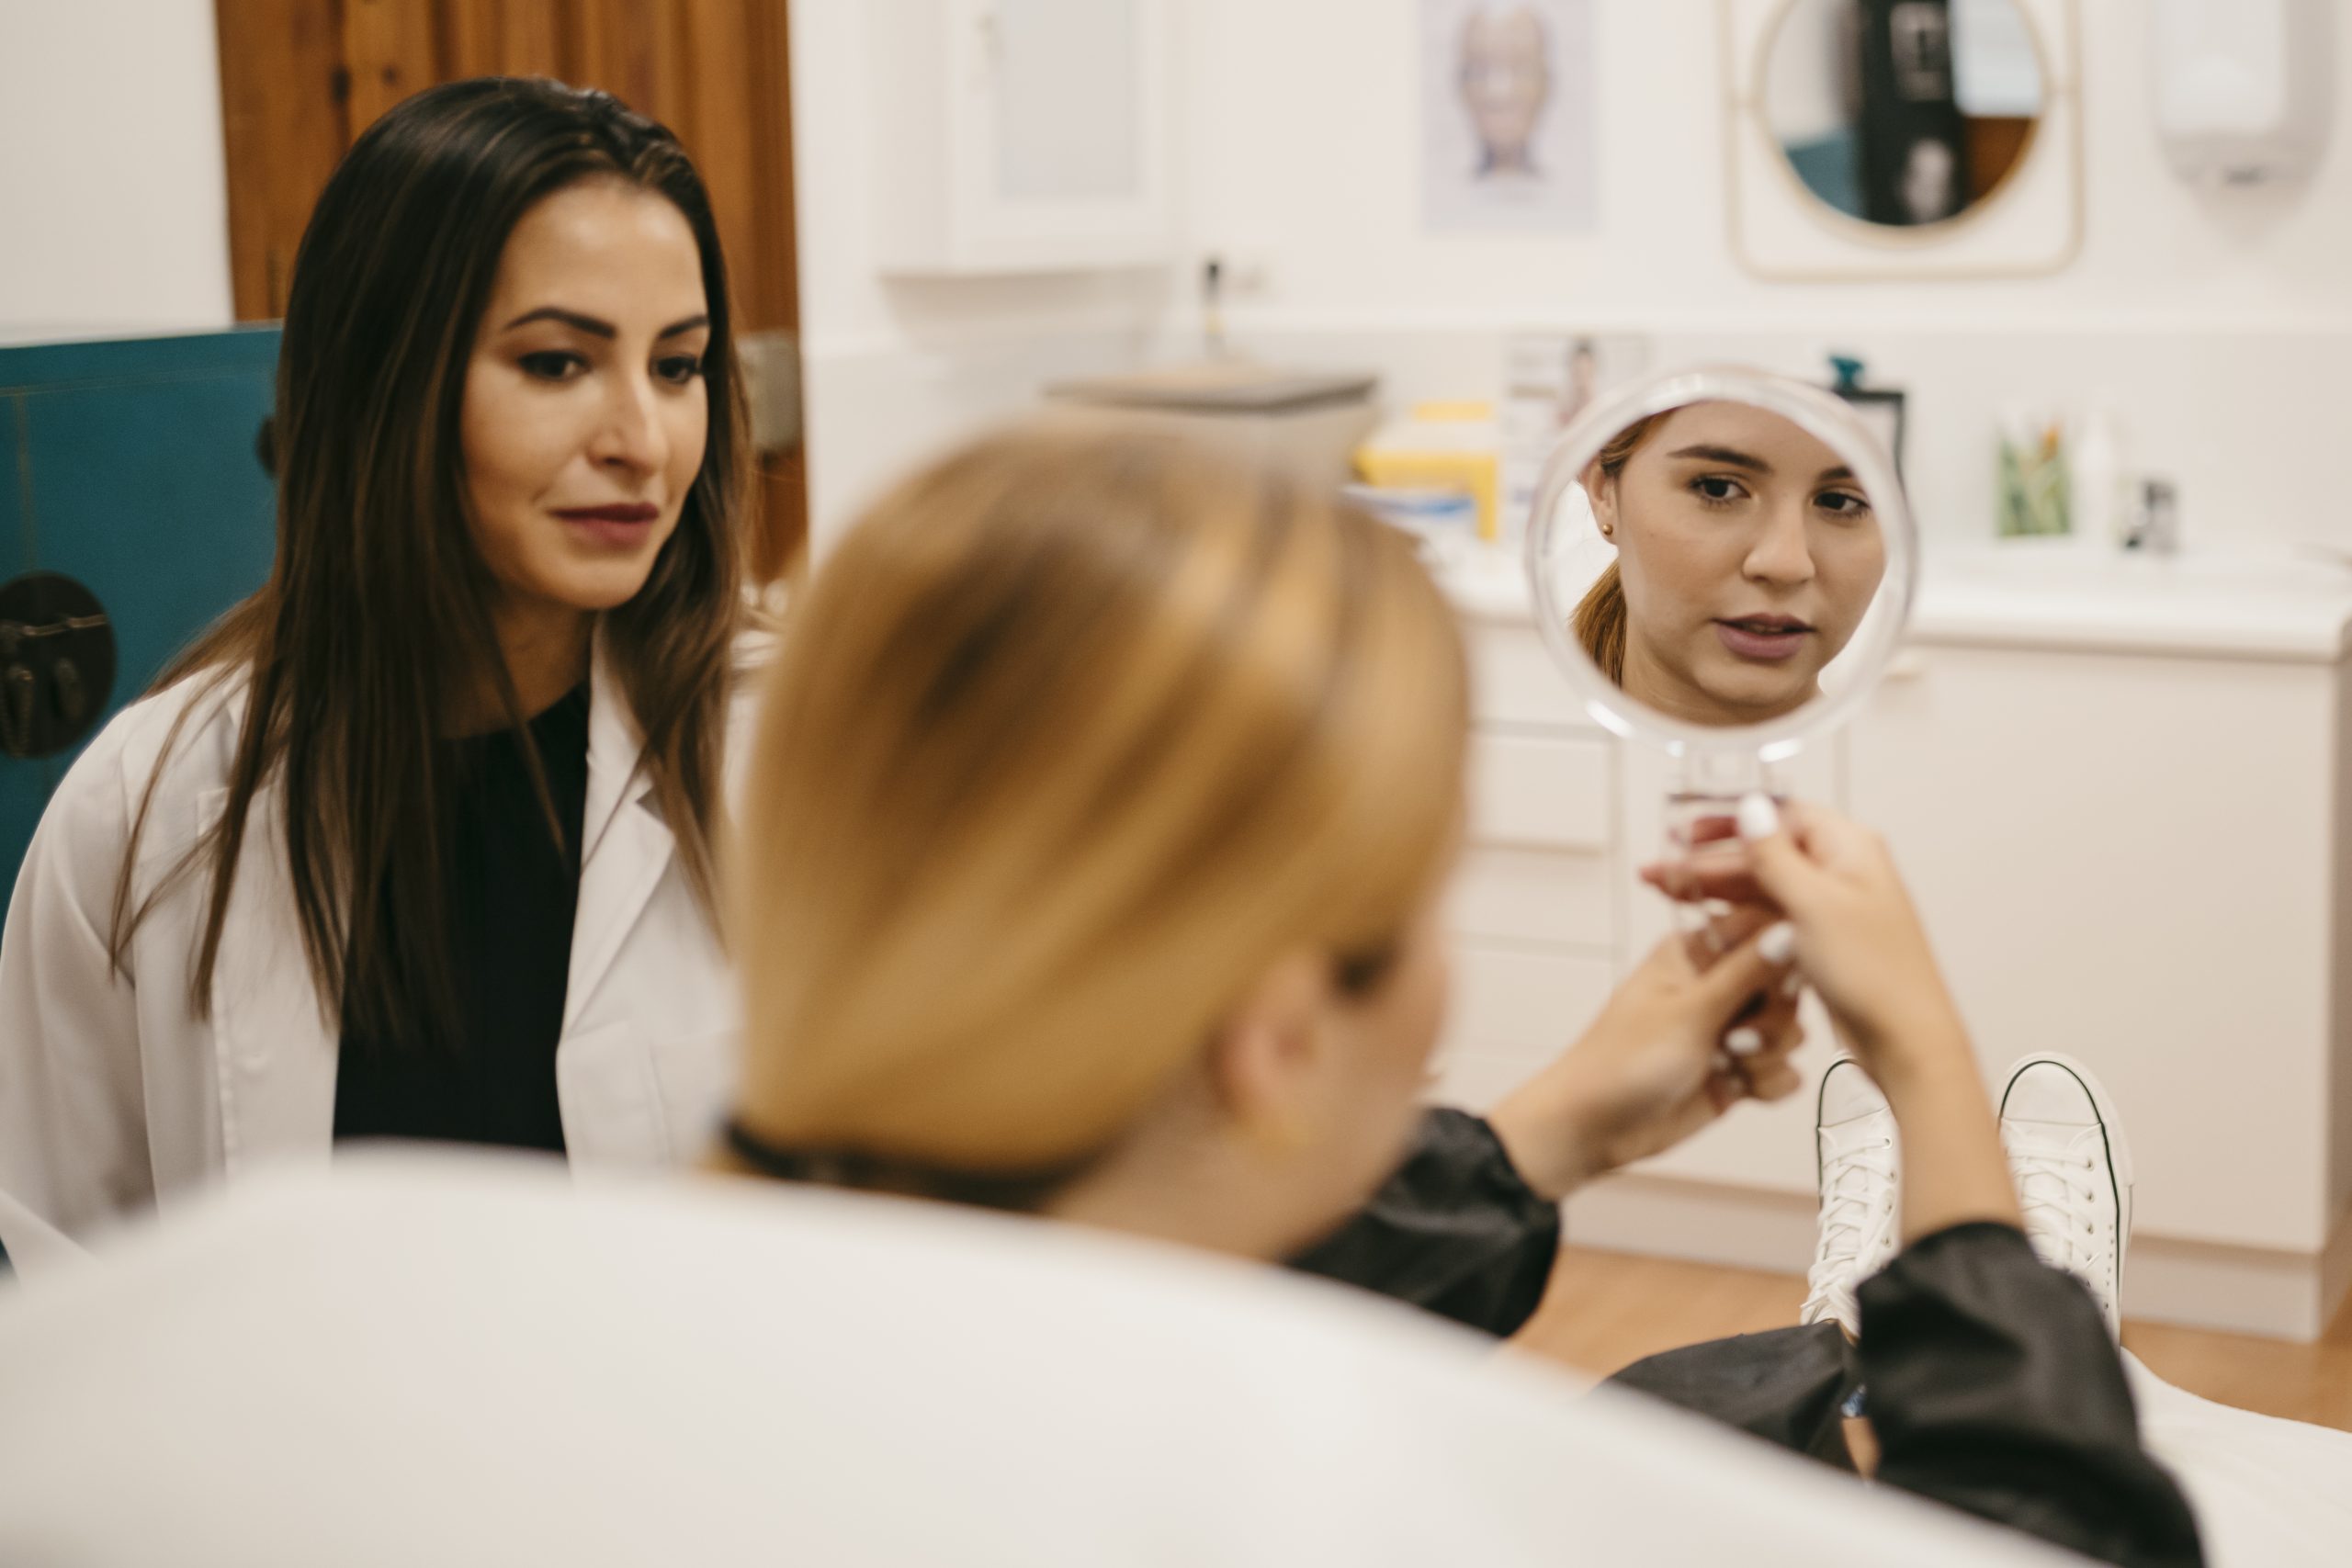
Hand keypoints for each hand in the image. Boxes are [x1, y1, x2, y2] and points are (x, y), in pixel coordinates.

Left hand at [1487, 913, 1800, 1201]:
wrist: (1594, 1129)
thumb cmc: (1624, 1059)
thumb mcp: (1690, 1011)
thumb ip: (1748, 971)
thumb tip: (1791, 926)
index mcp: (1697, 951)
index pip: (1764, 925)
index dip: (1784, 951)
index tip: (1777, 983)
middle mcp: (1718, 984)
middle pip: (1788, 983)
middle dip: (1776, 1016)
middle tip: (1737, 1038)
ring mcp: (1730, 1029)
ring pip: (1790, 1029)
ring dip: (1770, 1052)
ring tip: (1729, 1063)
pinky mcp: (1737, 1070)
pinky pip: (1783, 1069)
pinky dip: (1768, 1082)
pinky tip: (1736, 1089)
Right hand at [1642, 796, 1970, 1102]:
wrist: (1906, 1041)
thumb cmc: (1873, 973)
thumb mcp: (1813, 905)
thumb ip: (1775, 854)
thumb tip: (1752, 805)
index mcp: (1849, 849)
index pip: (1780, 816)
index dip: (1728, 821)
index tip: (1686, 832)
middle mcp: (1844, 873)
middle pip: (1765, 854)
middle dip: (1709, 862)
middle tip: (1660, 873)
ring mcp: (1834, 910)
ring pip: (1763, 889)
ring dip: (1716, 891)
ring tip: (1667, 895)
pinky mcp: (1824, 944)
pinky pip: (1772, 920)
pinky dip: (1738, 919)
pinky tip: (1704, 925)